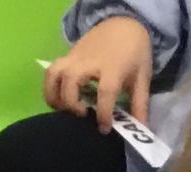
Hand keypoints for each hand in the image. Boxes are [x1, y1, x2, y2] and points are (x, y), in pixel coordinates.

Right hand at [44, 15, 154, 130]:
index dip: (103, 113)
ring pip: (54, 74)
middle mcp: (90, 61)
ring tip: (63, 110)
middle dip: (72, 103)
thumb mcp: (142, 77)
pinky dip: (49, 88)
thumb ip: (139, 104)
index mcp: (113, 67)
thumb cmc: (134, 53)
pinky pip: (51, 72)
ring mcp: (75, 57)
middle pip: (72, 80)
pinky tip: (58, 100)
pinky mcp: (67, 56)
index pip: (105, 91)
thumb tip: (140, 130)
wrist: (122, 23)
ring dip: (54, 96)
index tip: (104, 128)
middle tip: (82, 115)